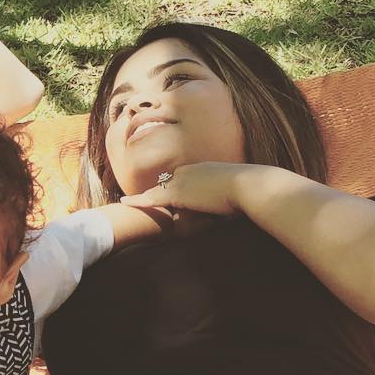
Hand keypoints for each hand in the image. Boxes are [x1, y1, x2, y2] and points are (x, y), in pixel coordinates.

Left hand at [120, 162, 257, 216]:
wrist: (248, 185)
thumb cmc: (249, 190)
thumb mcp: (236, 189)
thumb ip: (227, 194)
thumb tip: (229, 206)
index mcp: (201, 168)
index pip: (181, 178)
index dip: (174, 187)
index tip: (166, 191)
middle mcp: (188, 170)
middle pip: (167, 184)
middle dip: (158, 193)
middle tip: (147, 200)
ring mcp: (181, 180)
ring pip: (160, 192)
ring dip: (148, 199)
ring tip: (131, 202)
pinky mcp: (177, 193)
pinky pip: (152, 198)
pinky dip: (138, 201)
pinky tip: (124, 202)